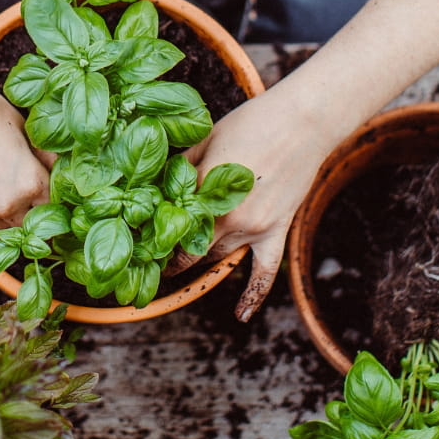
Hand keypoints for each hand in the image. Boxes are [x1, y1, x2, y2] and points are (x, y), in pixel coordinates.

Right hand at [0, 69, 50, 227]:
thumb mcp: (22, 126)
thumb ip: (43, 155)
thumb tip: (60, 168)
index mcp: (30, 182)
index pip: (56, 201)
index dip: (58, 192)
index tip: (55, 183)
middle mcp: (7, 204)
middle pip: (34, 219)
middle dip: (38, 205)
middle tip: (35, 184)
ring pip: (8, 222)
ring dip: (15, 209)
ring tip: (9, 181)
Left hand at [173, 86, 345, 321]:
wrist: (301, 122)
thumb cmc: (250, 123)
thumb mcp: (205, 138)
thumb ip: (182, 165)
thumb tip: (160, 184)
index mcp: (201, 190)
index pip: (167, 224)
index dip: (150, 236)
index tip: (137, 244)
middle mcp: (224, 216)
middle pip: (189, 247)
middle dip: (169, 256)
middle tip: (151, 263)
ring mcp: (252, 228)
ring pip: (217, 257)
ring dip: (201, 261)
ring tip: (182, 266)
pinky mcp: (275, 232)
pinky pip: (264, 272)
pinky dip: (252, 296)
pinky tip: (240, 315)